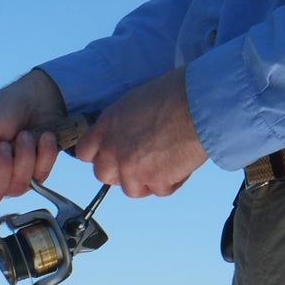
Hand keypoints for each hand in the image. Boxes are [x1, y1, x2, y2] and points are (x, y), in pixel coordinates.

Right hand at [0, 69, 67, 214]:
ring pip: (17, 187)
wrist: (39, 98)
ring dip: (24, 157)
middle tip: (5, 144)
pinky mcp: (35, 175)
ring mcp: (11, 178)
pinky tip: (43, 137)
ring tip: (25, 134)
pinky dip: (43, 155)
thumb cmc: (4, 108)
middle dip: (1, 169)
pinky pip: (39, 177)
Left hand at [73, 67, 206, 198]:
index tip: (113, 155)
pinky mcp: (155, 182)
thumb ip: (122, 123)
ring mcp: (132, 169)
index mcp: (107, 125)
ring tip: (166, 161)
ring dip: (147, 179)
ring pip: (132, 188)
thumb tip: (126, 135)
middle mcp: (114, 149)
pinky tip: (181, 162)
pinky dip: (171, 181)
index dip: (100, 155)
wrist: (199, 106)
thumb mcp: (136, 101)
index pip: (85, 152)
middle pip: (104, 175)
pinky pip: (159, 190)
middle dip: (121, 171)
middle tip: (142, 161)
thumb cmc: (175, 94)